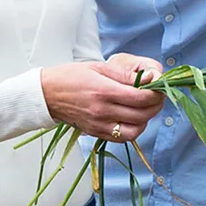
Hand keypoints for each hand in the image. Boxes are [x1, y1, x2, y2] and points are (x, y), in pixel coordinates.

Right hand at [41, 55, 164, 142]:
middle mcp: (102, 111)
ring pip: (135, 131)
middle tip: (157, 97)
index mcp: (104, 91)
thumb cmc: (71, 76)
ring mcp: (99, 125)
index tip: (159, 87)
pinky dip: (133, 130)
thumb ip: (125, 75)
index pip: (141, 98)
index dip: (156, 94)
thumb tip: (150, 78)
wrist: (46, 94)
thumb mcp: (98, 67)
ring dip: (146, 120)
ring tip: (145, 109)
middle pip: (142, 115)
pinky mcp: (96, 133)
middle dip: (155, 106)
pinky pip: (122, 138)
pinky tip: (133, 118)